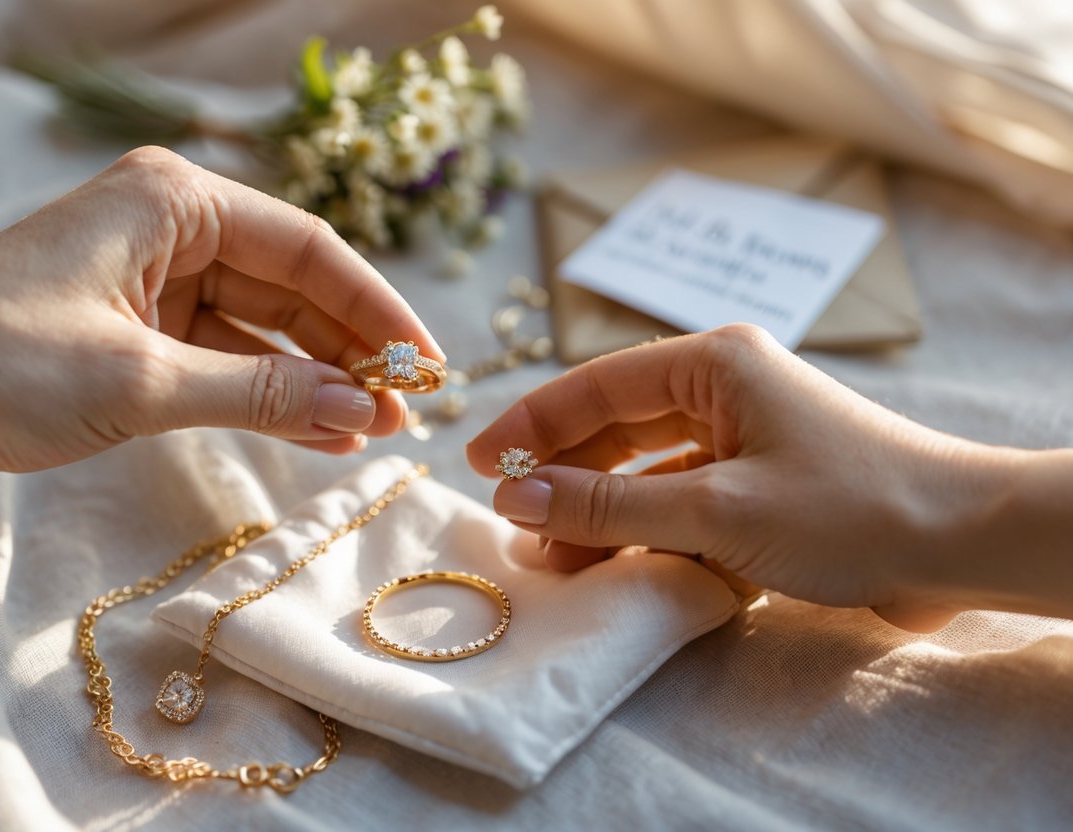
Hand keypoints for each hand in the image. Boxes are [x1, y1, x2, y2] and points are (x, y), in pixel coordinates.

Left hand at [0, 146, 442, 511]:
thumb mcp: (140, 380)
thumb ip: (260, 394)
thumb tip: (361, 411)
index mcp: (172, 201)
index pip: (307, 249)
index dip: (375, 310)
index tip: (425, 366)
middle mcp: (170, 232)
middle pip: (293, 288)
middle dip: (349, 351)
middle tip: (407, 411)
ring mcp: (154, 287)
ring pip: (265, 331)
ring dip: (316, 381)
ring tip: (373, 432)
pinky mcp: (137, 340)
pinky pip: (228, 365)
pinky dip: (270, 399)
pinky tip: (319, 435)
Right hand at [468, 325, 1072, 630]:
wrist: (966, 545)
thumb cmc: (849, 508)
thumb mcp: (717, 509)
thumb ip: (612, 504)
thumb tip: (516, 498)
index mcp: (713, 364)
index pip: (597, 387)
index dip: (532, 426)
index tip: (478, 464)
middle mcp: (723, 390)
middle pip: (616, 428)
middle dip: (564, 476)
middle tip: (512, 522)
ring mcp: (743, 440)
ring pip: (646, 472)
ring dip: (601, 511)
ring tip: (552, 558)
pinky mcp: (760, 487)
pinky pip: (681, 503)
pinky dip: (646, 532)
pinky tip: (611, 565)